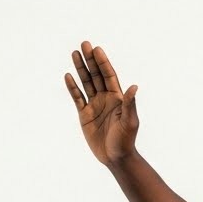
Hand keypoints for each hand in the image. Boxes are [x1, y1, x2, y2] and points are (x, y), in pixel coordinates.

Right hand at [64, 41, 138, 165]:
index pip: (109, 76)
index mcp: (118, 98)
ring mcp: (94, 105)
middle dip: (90, 60)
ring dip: (81, 69)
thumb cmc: (126, 140)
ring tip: (74, 53)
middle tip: (84, 44)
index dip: (103, 63)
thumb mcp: (130, 121)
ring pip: (86, 83)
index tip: (97, 49)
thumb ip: (130, 104)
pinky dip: (72, 87)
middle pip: (96, 75)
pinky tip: (68, 76)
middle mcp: (106, 99)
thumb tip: (134, 86)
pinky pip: (77, 98)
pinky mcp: (84, 115)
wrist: (116, 158)